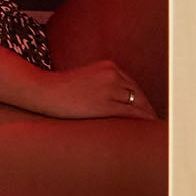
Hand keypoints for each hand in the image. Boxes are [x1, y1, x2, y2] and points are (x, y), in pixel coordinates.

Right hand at [27, 59, 157, 119]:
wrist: (42, 91)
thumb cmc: (58, 89)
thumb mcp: (84, 78)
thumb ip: (101, 84)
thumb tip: (113, 100)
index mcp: (108, 65)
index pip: (132, 85)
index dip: (141, 100)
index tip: (146, 112)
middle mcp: (113, 74)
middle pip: (139, 94)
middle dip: (146, 108)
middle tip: (154, 123)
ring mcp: (110, 89)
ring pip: (139, 104)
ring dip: (147, 116)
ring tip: (152, 129)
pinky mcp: (105, 104)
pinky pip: (132, 114)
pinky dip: (143, 121)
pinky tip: (148, 129)